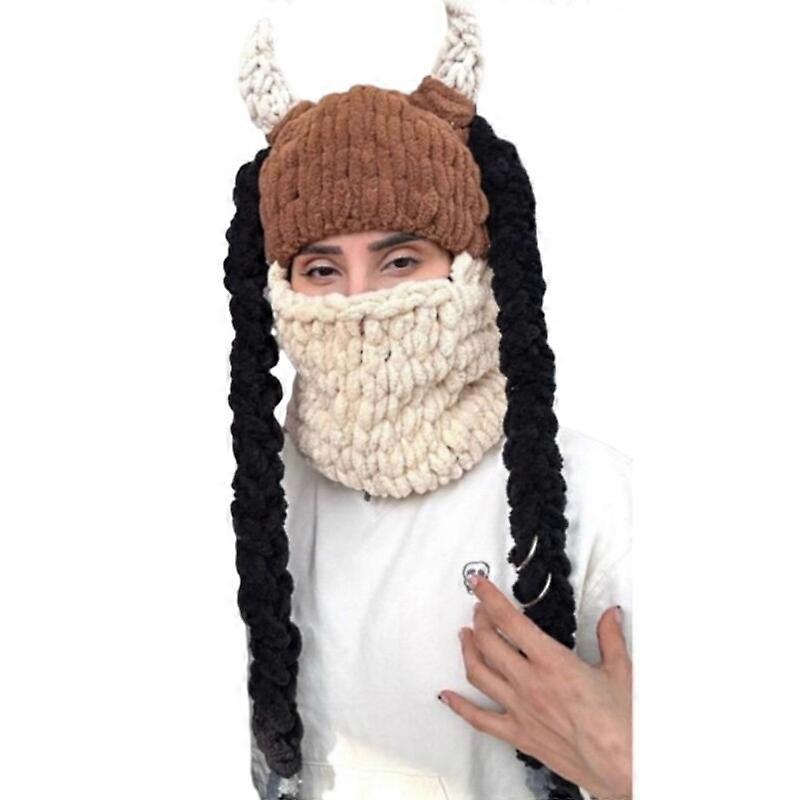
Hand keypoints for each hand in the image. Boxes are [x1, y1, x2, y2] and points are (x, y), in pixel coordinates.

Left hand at [438, 574, 631, 799]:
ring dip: (468, 651)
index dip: (489, 597)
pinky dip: (459, 706)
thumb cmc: (625, 725)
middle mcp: (530, 683)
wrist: (626, 769)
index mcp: (552, 662)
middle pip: (488, 642)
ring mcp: (520, 709)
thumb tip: (611, 615)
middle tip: (479, 610)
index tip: (478, 583)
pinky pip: (480, 719)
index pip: (510, 620)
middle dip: (479, 620)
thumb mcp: (621, 671)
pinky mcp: (518, 734)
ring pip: (479, 673)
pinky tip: (448, 696)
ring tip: (465, 637)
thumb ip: (611, 638)